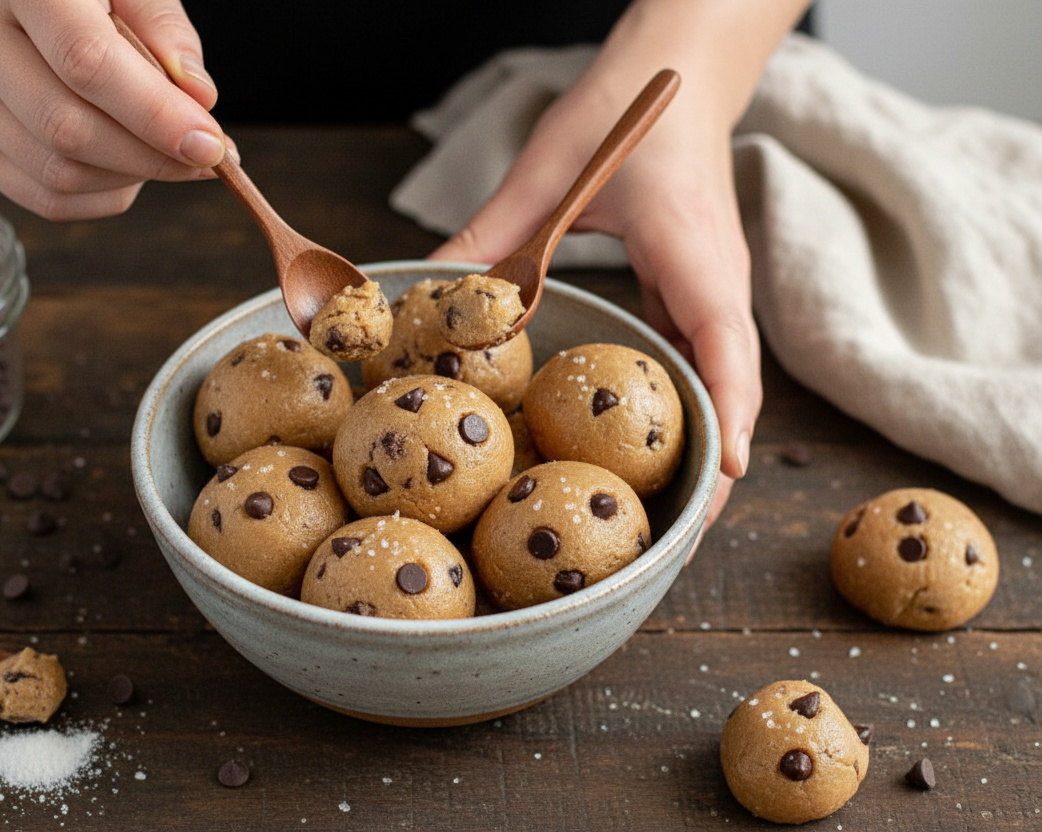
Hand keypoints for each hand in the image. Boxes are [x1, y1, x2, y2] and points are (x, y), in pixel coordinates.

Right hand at [0, 0, 225, 218]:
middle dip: (152, 157)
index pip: (87, 63)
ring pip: (58, 173)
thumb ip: (166, 29)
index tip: (211, 145)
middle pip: (68, 129)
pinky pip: (47, 198)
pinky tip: (131, 167)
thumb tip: (198, 99)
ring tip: (166, 151)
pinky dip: (106, 195)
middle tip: (208, 157)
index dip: (155, 115)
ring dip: (133, 178)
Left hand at [431, 75, 761, 528]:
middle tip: (679, 532)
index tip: (722, 473)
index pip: (727, 342)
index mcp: (693, 252)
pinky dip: (681, 411)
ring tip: (666, 512)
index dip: (729, 413)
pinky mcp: (694, 295)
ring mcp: (711, 292)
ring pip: (720, 383)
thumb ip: (490, 234)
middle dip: (717, 460)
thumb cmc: (622, 116)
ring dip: (703, 445)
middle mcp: (715, 282)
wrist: (676, 75)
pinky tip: (640, 447)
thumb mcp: (548, 172)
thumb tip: (428, 292)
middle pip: (733, 387)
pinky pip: (697, 364)